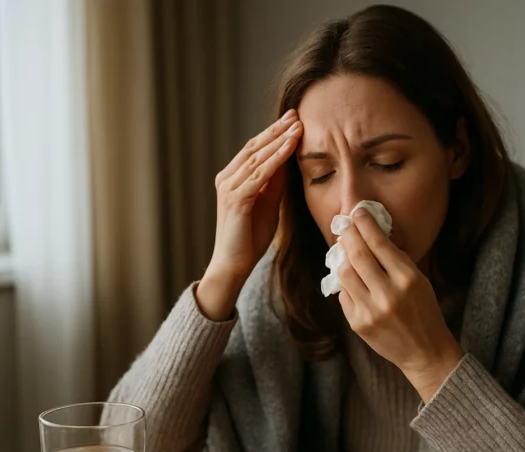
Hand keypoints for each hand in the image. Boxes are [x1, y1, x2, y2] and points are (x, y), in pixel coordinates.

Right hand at [197, 110, 302, 319]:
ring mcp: (229, 187)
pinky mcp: (236, 199)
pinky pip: (259, 174)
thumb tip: (288, 159)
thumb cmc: (250, 237)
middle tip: (296, 113)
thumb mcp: (268, 203)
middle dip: (277, 130)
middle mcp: (226, 178)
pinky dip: (275, 159)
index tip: (293, 119)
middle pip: (254, 147)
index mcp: (232, 177)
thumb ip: (275, 182)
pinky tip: (289, 147)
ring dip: (279, 140)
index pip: (254, 149)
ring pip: (257, 157)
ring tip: (298, 126)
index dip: (274, 133)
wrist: (234, 264)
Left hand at [337, 207, 464, 401]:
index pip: (379, 244)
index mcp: (408, 279)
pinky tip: (352, 278)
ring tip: (345, 249)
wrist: (425, 352)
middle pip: (357, 255)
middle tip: (345, 225)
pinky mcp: (358, 324)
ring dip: (343, 257)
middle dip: (348, 235)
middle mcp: (388, 294)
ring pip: (345, 274)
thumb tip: (371, 234)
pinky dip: (347, 283)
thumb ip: (396, 260)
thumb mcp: (420, 280)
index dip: (365, 224)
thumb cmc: (425, 311)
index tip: (357, 211)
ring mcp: (370, 311)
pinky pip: (344, 295)